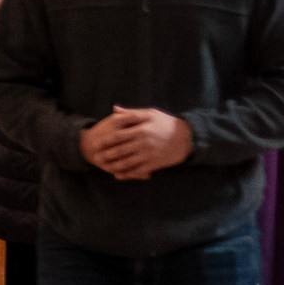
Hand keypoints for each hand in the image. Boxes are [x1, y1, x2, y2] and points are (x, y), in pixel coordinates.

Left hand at [79, 107, 194, 179]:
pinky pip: (138, 171)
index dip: (105, 140)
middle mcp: (144, 142)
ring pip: (127, 162)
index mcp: (141, 128)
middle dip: (106, 154)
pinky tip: (118, 175)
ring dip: (113, 165)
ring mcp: (149, 154)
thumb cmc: (167, 123)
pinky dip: (127, 174)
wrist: (188, 137)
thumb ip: (131, 113)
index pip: (118, 135)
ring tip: (104, 166)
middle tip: (95, 157)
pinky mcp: (155, 164)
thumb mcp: (150, 114)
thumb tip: (114, 110)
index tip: (96, 143)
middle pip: (120, 150)